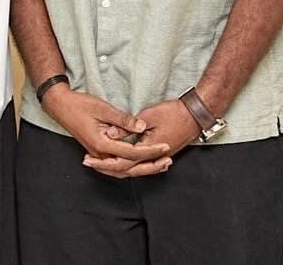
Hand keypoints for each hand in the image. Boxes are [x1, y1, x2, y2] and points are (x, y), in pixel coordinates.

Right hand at [41, 85, 171, 178]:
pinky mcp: (98, 153)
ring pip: (123, 171)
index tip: (165, 146)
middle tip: (168, 161)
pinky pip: (117, 166)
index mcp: (102, 145)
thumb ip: (123, 120)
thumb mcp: (103, 108)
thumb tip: (142, 127)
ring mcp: (97, 156)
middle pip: (129, 168)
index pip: (132, 153)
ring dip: (142, 169)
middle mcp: (99, 155)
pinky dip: (131, 167)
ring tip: (159, 165)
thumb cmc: (80, 105)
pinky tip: (140, 164)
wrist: (61, 106)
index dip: (151, 151)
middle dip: (150, 166)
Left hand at [83, 99, 198, 177]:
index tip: (87, 158)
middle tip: (88, 163)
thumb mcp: (148, 116)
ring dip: (116, 166)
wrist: (195, 115)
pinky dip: (128, 163)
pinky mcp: (161, 154)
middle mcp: (153, 158)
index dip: (103, 161)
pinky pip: (141, 164)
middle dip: (106, 167)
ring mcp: (158, 157)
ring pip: (133, 169)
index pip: (122, 161)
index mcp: (148, 150)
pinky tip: (120, 159)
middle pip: (126, 169)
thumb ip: (128, 127)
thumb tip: (110, 135)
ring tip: (99, 163)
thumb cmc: (173, 113)